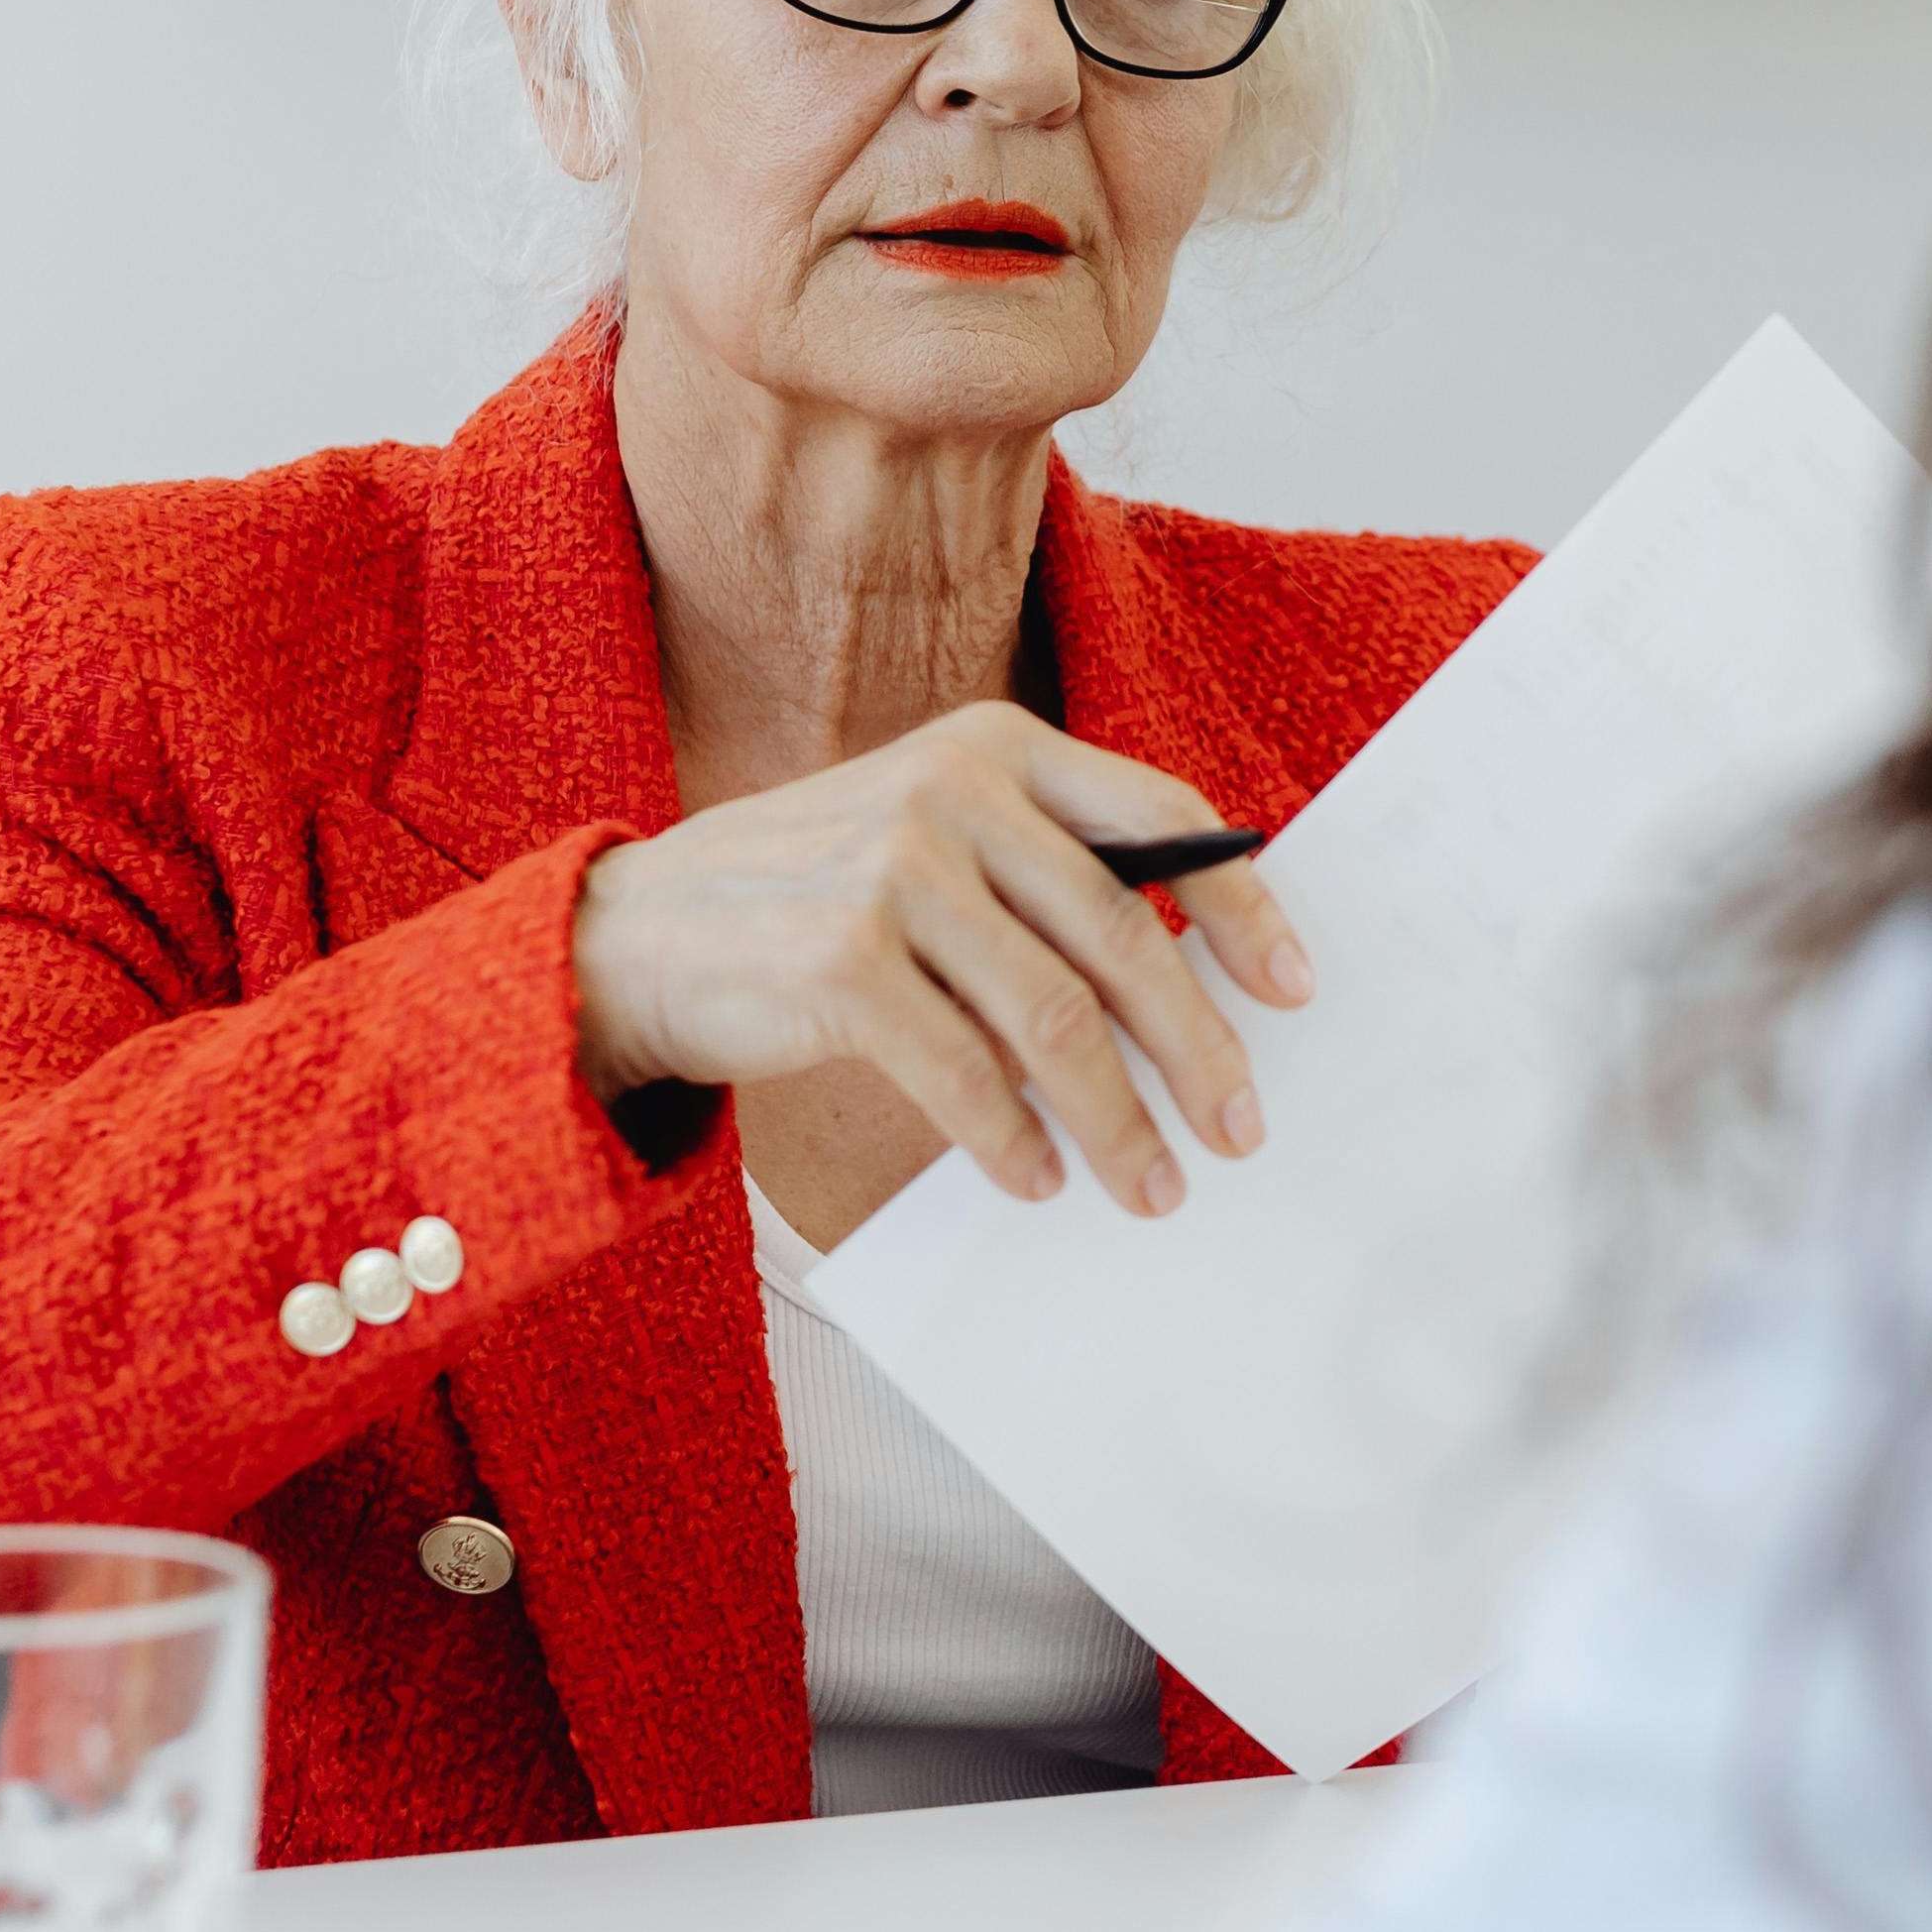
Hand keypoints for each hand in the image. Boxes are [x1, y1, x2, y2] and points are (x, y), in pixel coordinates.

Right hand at [567, 702, 1313, 1215]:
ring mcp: (894, 868)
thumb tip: (1186, 989)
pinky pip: (963, 1070)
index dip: (1243, 908)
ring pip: (1053, 1015)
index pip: (1160, 819)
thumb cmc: (813, 901)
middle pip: (1124, 932)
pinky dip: (1012, 1138)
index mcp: (996, 746)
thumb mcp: (931, 843)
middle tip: (1240, 1128)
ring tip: (1152, 1185)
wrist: (635, 934)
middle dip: (1197, 1046)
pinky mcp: (841, 958)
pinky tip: (1037, 1179)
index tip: (1297, 988)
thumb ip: (1042, 881)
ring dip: (1116, 1117)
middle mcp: (952, 789)